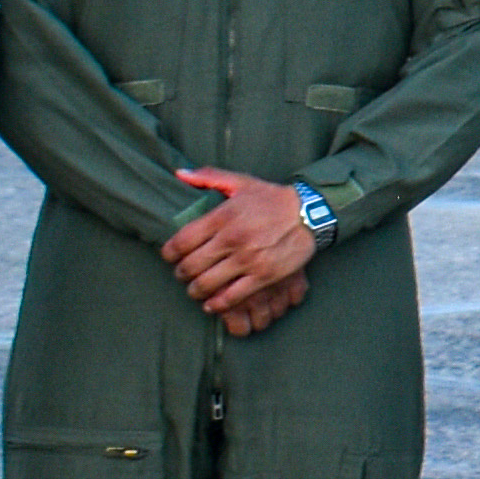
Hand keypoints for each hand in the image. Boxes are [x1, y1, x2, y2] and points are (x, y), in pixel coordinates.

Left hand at [164, 168, 320, 332]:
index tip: (169, 257)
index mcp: (222, 217)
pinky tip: (212, 304)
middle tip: (182, 274)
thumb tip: (179, 174)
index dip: (168, 254)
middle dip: (180, 274)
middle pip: (190, 266)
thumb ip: (208, 177)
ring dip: (195, 291)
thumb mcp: (242, 182)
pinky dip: (217, 304)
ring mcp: (248, 259)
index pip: (181, 242)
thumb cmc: (273, 199)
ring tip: (195, 289)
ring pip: (206, 284)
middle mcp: (232, 239)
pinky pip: (232, 296)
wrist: (311, 214)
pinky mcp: (264, 276)